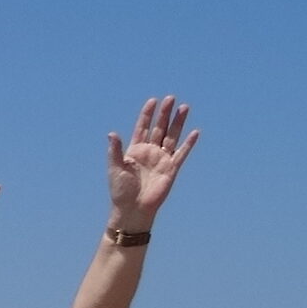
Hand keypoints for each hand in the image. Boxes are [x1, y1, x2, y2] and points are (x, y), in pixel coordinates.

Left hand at [106, 97, 199, 226]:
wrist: (133, 209)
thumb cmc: (121, 190)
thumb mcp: (115, 168)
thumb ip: (115, 150)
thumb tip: (112, 133)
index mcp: (135, 150)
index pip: (143, 128)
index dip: (147, 115)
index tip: (153, 101)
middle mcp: (150, 152)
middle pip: (159, 128)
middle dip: (164, 114)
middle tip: (171, 98)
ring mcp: (162, 159)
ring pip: (172, 136)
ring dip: (178, 123)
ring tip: (184, 107)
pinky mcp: (172, 169)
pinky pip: (182, 153)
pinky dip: (188, 143)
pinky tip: (194, 132)